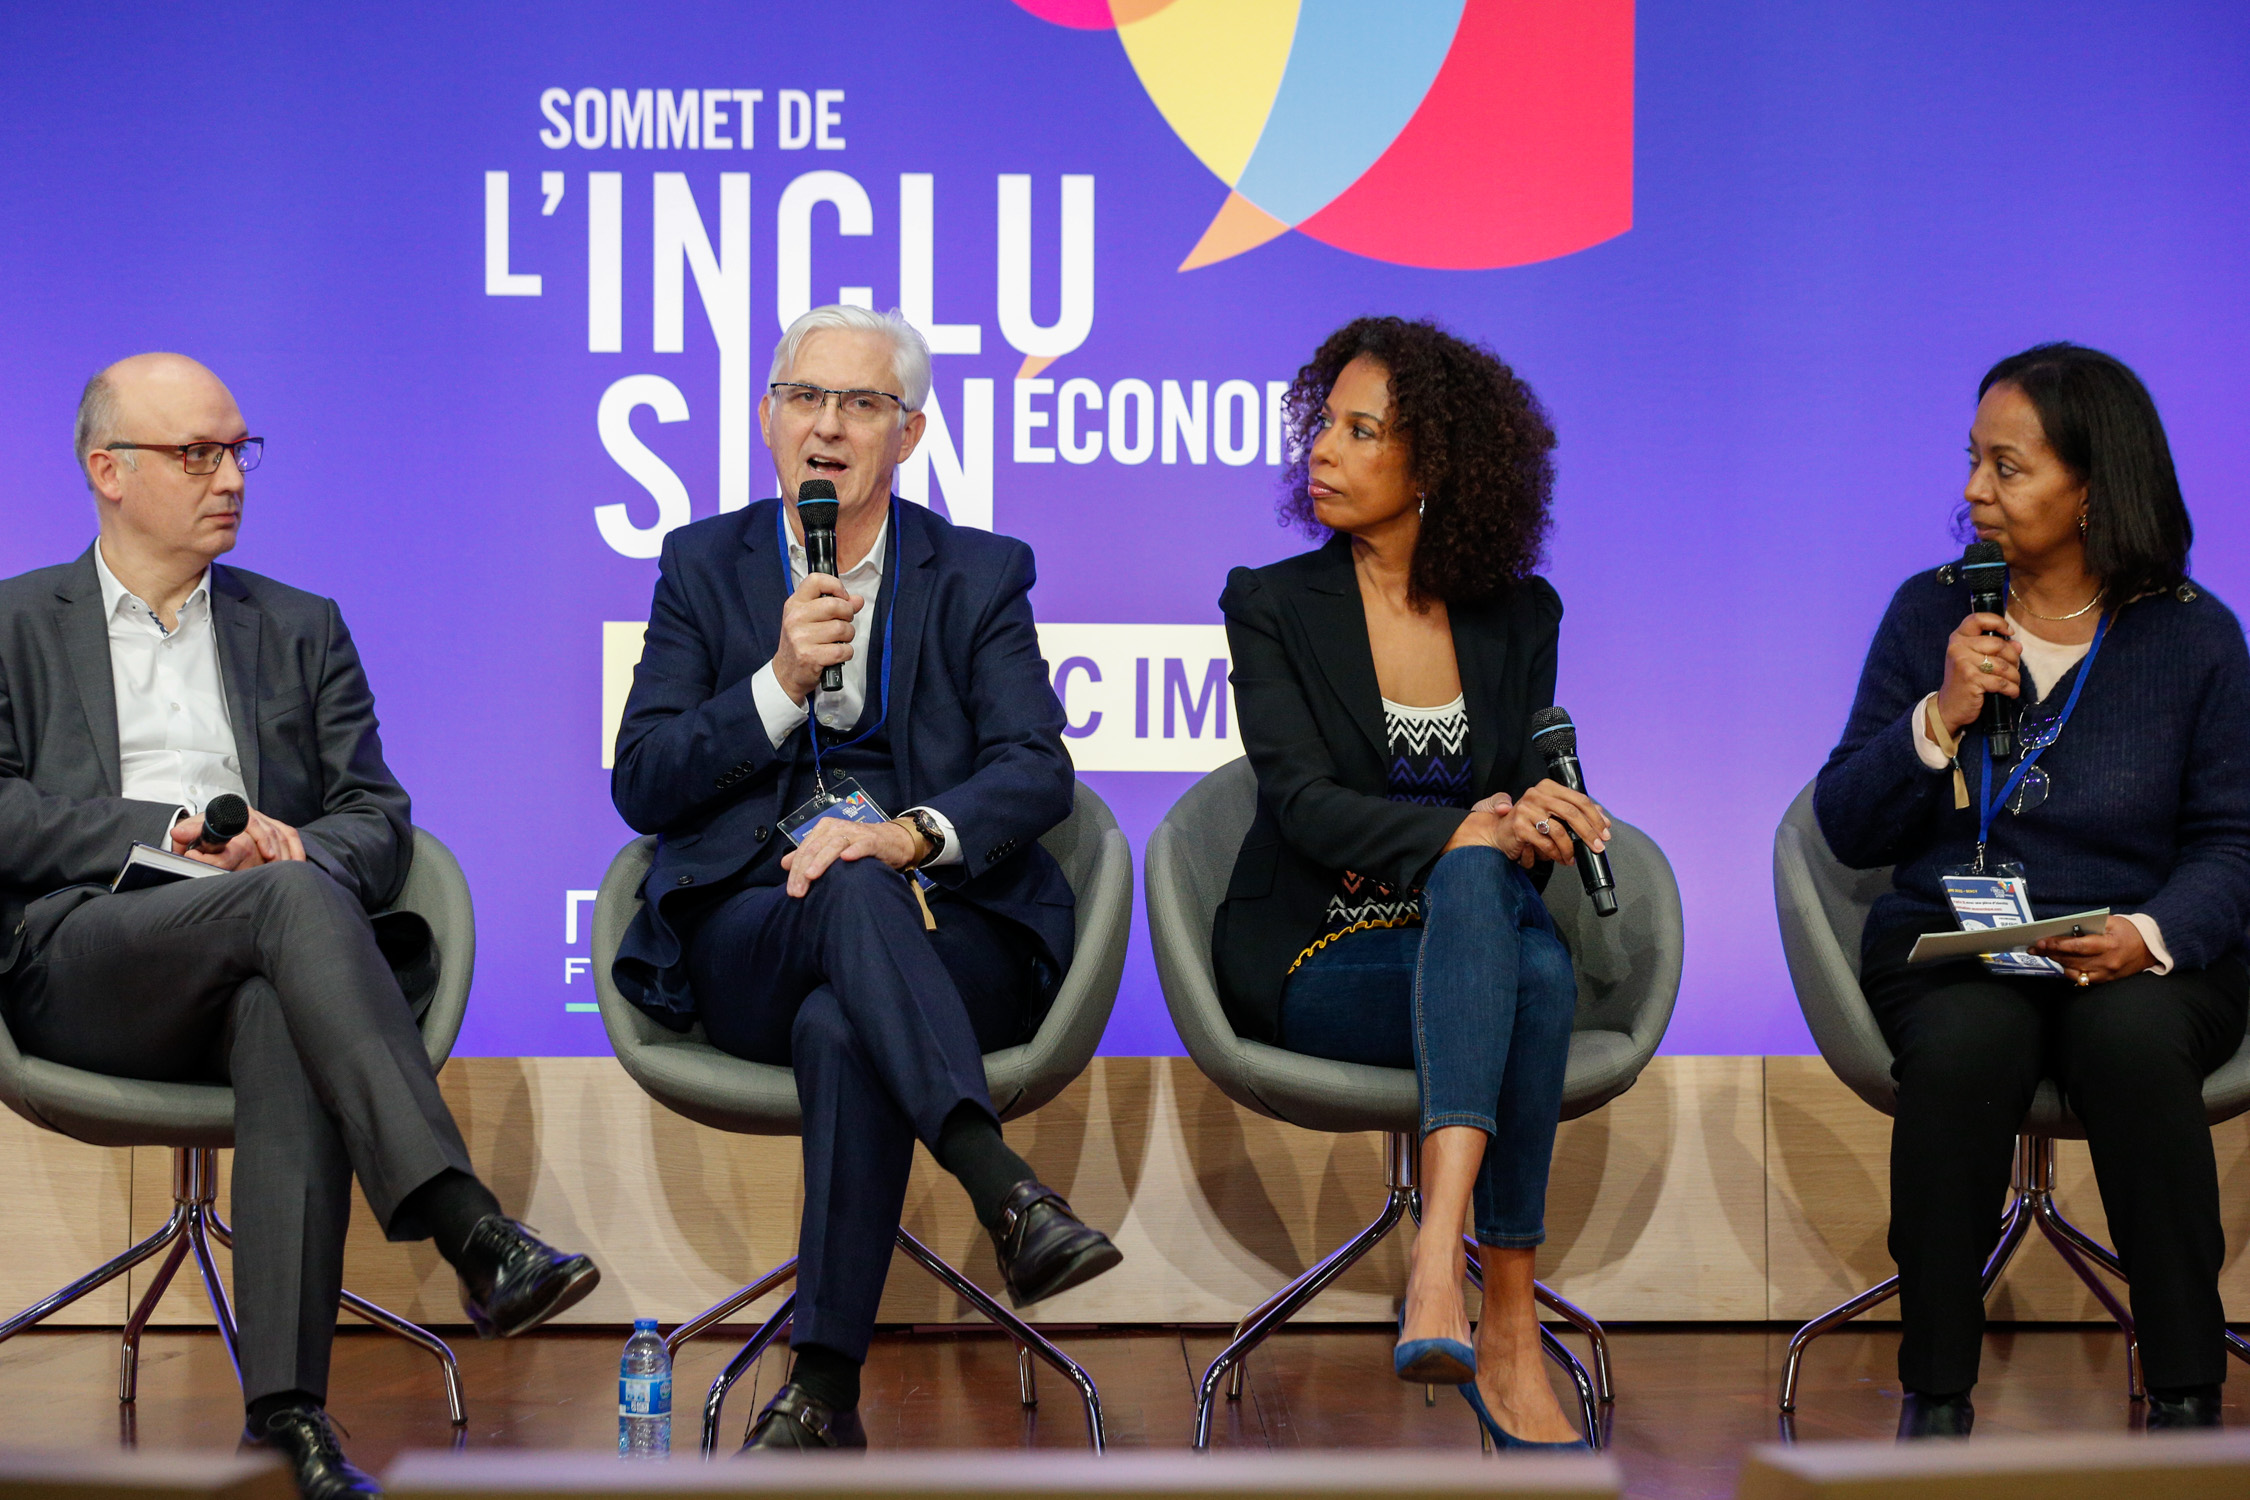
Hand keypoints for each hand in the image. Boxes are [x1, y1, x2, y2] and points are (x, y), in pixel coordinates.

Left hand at [170, 807, 305, 869]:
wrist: (204, 828)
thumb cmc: (199, 831)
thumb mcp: (190, 831)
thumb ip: (186, 834)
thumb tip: (178, 833)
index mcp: (232, 812)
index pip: (252, 821)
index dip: (262, 837)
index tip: (267, 853)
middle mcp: (249, 814)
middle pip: (271, 829)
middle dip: (277, 849)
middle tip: (277, 866)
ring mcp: (262, 820)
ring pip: (282, 833)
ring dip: (288, 852)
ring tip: (288, 869)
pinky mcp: (271, 828)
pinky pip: (289, 835)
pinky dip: (296, 848)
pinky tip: (298, 862)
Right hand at [773, 573, 864, 704]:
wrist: (787, 672)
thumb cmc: (802, 642)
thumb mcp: (812, 619)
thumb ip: (835, 606)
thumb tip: (857, 600)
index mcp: (795, 604)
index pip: (816, 580)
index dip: (836, 586)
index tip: (842, 597)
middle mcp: (795, 618)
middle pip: (835, 605)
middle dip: (848, 614)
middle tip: (844, 622)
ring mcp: (800, 638)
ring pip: (841, 628)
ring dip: (848, 635)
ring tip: (839, 640)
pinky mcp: (810, 656)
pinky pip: (842, 649)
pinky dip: (846, 652)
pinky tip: (837, 654)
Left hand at [778, 816, 920, 897]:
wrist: (891, 840)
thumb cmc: (857, 846)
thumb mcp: (830, 848)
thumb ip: (808, 855)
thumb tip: (784, 863)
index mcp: (824, 829)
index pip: (805, 850)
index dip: (795, 870)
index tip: (791, 891)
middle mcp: (837, 828)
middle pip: (816, 849)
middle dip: (804, 871)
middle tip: (797, 892)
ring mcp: (855, 833)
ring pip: (834, 845)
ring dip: (822, 861)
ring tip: (811, 876)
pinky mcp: (873, 840)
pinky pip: (862, 845)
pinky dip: (854, 851)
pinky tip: (846, 859)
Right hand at [1441, 782, 1609, 869]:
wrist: (1498, 833)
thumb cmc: (1527, 824)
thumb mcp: (1551, 813)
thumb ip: (1574, 813)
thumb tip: (1602, 820)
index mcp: (1547, 787)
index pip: (1579, 798)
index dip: (1595, 816)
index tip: (1605, 831)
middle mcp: (1536, 794)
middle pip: (1572, 812)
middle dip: (1589, 832)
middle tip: (1598, 846)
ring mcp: (1526, 809)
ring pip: (1559, 831)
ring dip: (1569, 849)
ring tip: (1571, 858)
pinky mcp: (1519, 826)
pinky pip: (1545, 844)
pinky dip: (1554, 854)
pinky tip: (1558, 858)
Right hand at [1935, 610, 2020, 735]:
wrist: (1949, 707)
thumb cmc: (1965, 681)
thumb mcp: (1976, 661)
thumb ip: (1996, 650)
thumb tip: (2018, 645)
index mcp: (1958, 638)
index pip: (1978, 619)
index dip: (1998, 622)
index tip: (2009, 632)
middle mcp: (1958, 647)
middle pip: (1999, 644)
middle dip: (2013, 658)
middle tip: (2014, 669)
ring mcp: (1963, 663)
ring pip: (2003, 665)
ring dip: (2014, 676)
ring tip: (2014, 683)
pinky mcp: (1971, 679)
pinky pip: (2001, 681)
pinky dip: (2011, 689)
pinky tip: (2011, 693)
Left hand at [2029, 915, 2152, 984]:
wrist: (2150, 949)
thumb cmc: (2129, 931)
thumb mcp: (2112, 922)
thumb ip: (2089, 925)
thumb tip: (2065, 928)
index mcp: (2109, 945)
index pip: (2078, 947)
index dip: (2058, 944)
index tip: (2041, 941)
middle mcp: (2107, 963)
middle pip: (2072, 959)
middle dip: (2050, 952)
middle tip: (2034, 947)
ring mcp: (2106, 974)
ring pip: (2074, 970)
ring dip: (2057, 961)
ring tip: (2043, 952)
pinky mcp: (2105, 980)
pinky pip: (2081, 978)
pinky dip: (2069, 970)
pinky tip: (2060, 961)